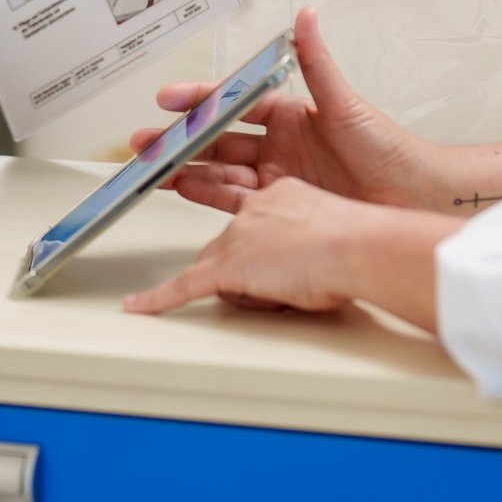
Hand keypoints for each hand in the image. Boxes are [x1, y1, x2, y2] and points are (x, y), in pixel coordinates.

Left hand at [122, 178, 457, 333]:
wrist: (360, 249)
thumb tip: (308, 270)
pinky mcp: (228, 266)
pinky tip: (140, 307)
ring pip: (215, 269)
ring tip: (284, 296)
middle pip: (224, 246)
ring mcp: (238, 236)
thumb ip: (312, 244)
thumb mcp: (333, 235)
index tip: (255, 247)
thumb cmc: (361, 248)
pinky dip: (159, 298)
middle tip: (281, 284)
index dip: (251, 241)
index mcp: (281, 194)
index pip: (247, 219)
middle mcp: (254, 209)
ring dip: (238, 289)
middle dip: (241, 270)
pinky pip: (184, 286)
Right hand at [139, 8, 435, 212]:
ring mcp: (278, 176)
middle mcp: (279, 144)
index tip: (170, 99)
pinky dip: (207, 195)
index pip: (234, 102)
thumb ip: (317, 62)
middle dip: (179, 140)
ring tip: (155, 168)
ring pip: (219, 171)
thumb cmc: (387, 149)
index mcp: (290, 113)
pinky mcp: (281, 207)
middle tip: (147, 140)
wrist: (410, 195)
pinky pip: (235, 200)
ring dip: (185, 169)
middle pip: (217, 140)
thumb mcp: (345, 103)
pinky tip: (184, 189)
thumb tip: (306, 17)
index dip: (200, 100)